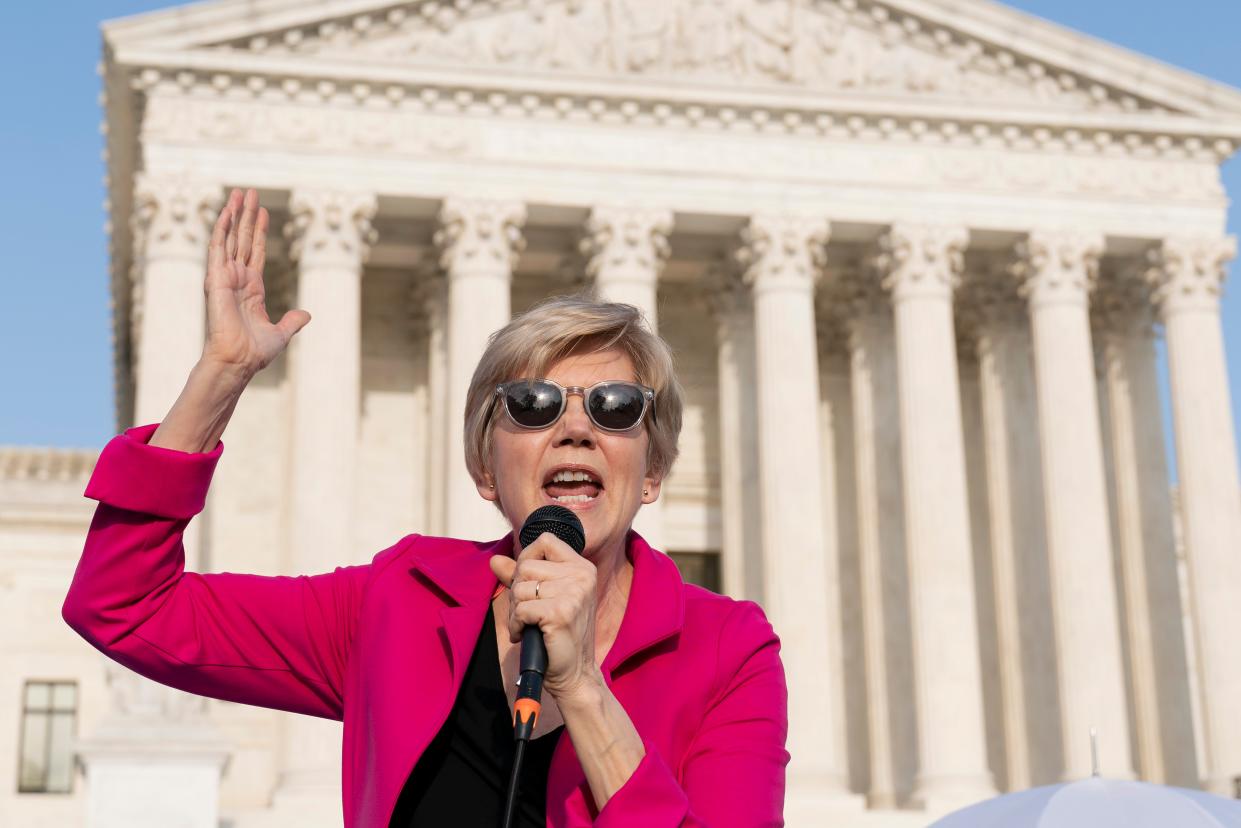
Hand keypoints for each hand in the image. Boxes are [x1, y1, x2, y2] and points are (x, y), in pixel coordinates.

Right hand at [201, 188, 309, 382]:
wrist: (238, 360)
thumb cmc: (254, 352)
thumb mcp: (281, 333)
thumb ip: (292, 322)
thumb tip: (306, 315)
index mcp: (251, 288)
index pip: (255, 252)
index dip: (259, 232)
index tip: (264, 212)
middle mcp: (237, 279)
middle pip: (242, 239)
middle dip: (247, 216)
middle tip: (251, 192)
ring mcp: (225, 277)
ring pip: (230, 238)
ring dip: (234, 215)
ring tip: (240, 193)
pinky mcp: (215, 279)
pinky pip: (218, 248)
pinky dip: (221, 229)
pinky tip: (226, 212)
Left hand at [489, 533, 602, 699]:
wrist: (575, 674)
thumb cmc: (559, 636)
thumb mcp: (544, 599)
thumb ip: (521, 576)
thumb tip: (495, 560)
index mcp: (582, 568)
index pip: (545, 541)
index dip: (527, 558)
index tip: (530, 584)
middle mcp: (582, 576)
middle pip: (527, 565)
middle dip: (517, 591)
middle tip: (528, 613)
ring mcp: (574, 593)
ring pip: (520, 588)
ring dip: (515, 611)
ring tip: (529, 626)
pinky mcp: (560, 612)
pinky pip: (520, 609)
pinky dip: (516, 625)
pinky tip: (527, 635)